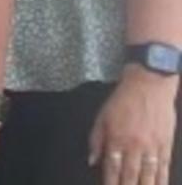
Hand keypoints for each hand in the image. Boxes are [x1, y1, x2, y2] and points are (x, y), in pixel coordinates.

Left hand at [89, 67, 176, 184]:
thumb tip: (93, 161)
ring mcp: (152, 147)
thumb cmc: (122, 100)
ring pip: (149, 175)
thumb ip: (96, 140)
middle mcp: (134, 146)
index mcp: (116, 139)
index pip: (111, 168)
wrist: (150, 84)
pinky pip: (164, 168)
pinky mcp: (166, 145)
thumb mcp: (102, 117)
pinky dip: (161, 180)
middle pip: (130, 175)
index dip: (109, 183)